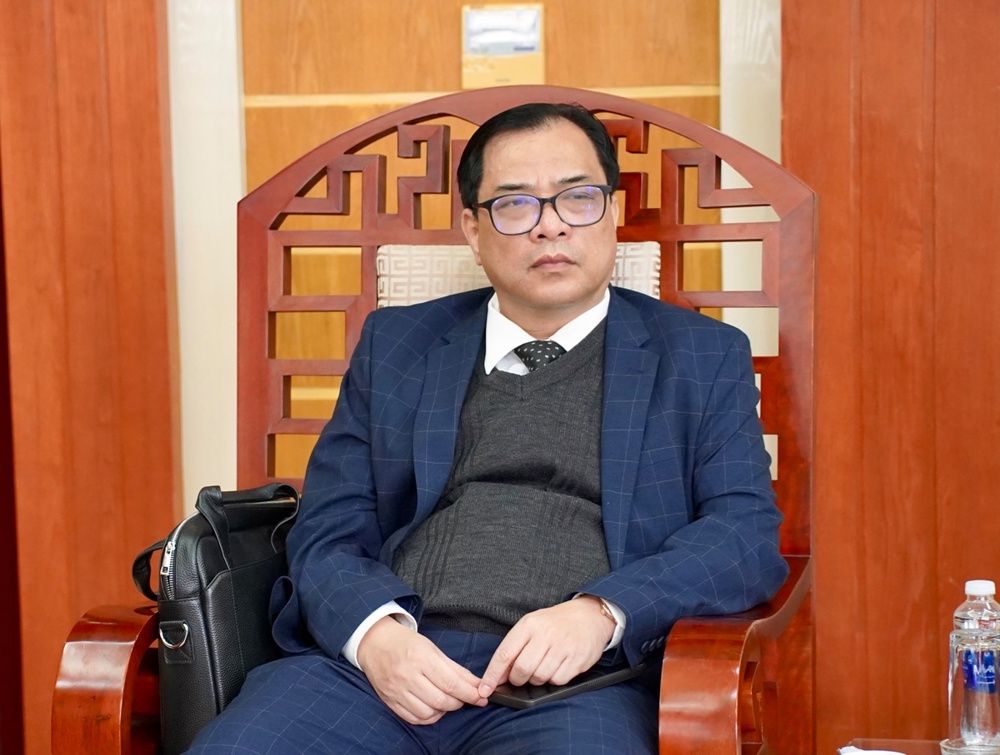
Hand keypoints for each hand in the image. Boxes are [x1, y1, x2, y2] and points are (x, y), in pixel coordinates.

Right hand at [357, 616, 487, 724]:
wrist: (375, 642)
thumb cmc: (406, 643)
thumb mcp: (433, 648)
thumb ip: (455, 668)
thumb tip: (476, 684)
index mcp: (421, 658)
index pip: (451, 683)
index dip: (469, 693)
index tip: (481, 697)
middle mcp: (407, 676)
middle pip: (441, 700)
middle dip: (458, 702)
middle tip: (465, 697)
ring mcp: (396, 690)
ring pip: (428, 713)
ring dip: (443, 711)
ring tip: (447, 701)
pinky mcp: (389, 700)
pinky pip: (413, 718)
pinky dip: (428, 717)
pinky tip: (433, 708)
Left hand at [478, 596, 615, 696]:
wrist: (589, 616)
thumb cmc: (554, 624)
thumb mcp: (531, 626)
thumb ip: (513, 648)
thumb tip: (497, 677)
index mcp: (529, 625)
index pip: (504, 654)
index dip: (492, 675)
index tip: (484, 690)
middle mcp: (546, 634)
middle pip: (521, 669)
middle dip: (517, 679)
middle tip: (521, 675)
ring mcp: (563, 647)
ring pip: (539, 677)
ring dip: (536, 679)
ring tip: (541, 667)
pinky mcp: (578, 659)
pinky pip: (558, 680)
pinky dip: (554, 679)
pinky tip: (557, 667)